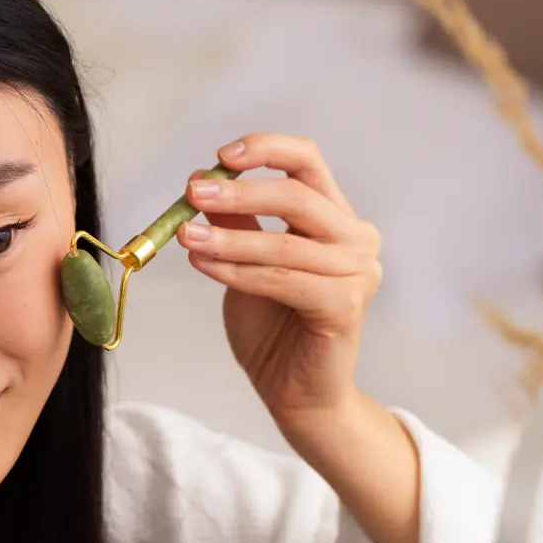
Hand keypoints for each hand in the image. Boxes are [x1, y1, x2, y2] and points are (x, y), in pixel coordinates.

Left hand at [176, 133, 382, 433]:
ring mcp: (358, 273)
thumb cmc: (273, 327)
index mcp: (335, 218)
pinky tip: (205, 264)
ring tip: (185, 237)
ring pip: (284, 243)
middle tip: (192, 194)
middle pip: (298, 195)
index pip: (308, 162)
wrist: (293, 392)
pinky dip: (238, 271)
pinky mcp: (346, 306)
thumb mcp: (244, 260)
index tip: (220, 155)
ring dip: (229, 237)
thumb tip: (200, 179)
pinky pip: (282, 280)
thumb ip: (235, 221)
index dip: (266, 149)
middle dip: (240, 190)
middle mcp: (356, 239)